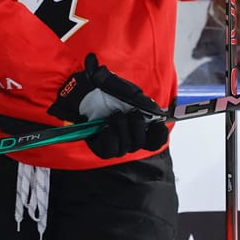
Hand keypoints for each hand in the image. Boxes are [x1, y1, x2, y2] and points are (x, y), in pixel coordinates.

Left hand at [48, 54, 165, 157]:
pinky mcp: (101, 148)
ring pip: (127, 147)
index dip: (159, 135)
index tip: (158, 124)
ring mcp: (115, 144)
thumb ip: (139, 99)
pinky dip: (111, 137)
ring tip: (114, 115)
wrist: (80, 92)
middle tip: (131, 113)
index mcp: (137, 125)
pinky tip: (106, 127)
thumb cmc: (101, 90)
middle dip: (137, 126)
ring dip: (123, 129)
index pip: (155, 140)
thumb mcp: (122, 90)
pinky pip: (111, 150)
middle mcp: (128, 137)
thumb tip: (155, 109)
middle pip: (141, 143)